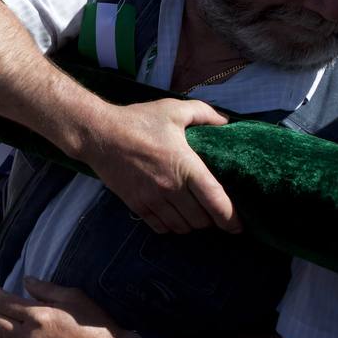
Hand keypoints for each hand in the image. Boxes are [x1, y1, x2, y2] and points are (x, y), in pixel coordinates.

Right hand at [78, 99, 235, 233]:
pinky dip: (171, 226)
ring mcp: (152, 199)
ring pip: (181, 226)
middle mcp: (171, 187)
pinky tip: (173, 216)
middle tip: (213, 213)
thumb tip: (227, 122)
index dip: (231, 219)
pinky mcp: (136, 204)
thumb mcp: (174, 110)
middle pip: (201, 219)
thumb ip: (206, 114)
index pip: (216, 202)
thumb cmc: (138, 120)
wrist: (98, 134)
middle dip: (211, 220)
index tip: (239, 225)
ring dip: (191, 224)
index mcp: (186, 166)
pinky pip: (160, 227)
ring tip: (193, 215)